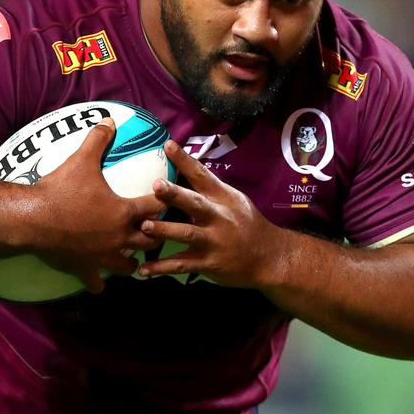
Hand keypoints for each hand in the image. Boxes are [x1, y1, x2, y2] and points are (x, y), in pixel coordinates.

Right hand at [28, 118, 164, 292]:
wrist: (31, 220)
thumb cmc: (60, 190)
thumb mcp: (81, 160)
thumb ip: (98, 139)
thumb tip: (109, 119)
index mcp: (124, 212)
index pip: (157, 207)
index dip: (166, 201)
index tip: (170, 198)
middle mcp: (119, 238)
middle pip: (152, 240)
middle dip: (157, 234)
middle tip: (158, 228)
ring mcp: (103, 257)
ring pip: (130, 266)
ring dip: (134, 260)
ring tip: (133, 254)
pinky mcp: (85, 269)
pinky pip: (97, 283)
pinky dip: (100, 282)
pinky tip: (100, 281)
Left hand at [137, 140, 279, 287]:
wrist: (270, 258)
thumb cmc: (247, 225)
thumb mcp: (235, 202)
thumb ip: (212, 189)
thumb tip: (185, 168)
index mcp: (224, 198)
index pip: (203, 175)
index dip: (185, 160)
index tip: (168, 145)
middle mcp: (219, 218)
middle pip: (195, 203)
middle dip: (175, 194)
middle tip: (155, 186)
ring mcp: (214, 242)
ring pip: (186, 234)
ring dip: (164, 230)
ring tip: (144, 226)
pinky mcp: (209, 264)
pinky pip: (182, 265)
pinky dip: (162, 268)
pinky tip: (143, 269)